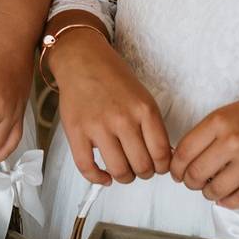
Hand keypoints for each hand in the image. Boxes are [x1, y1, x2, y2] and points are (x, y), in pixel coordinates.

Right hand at [50, 30, 172, 184]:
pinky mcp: (76, 132)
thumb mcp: (143, 97)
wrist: (82, 61)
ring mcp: (98, 127)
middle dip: (144, 173)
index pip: (161, 153)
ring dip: (124, 177)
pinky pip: (87, 167)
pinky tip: (104, 177)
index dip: (162, 167)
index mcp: (144, 110)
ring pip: (118, 170)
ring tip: (124, 172)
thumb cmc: (113, 78)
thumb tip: (163, 156)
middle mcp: (122, 119)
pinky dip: (97, 178)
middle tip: (141, 170)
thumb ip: (152, 125)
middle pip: (141, 166)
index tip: (159, 167)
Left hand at [170, 83, 238, 208]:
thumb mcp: (225, 114)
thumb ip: (203, 137)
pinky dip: (228, 202)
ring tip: (212, 189)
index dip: (176, 169)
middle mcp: (235, 141)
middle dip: (190, 183)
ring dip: (209, 194)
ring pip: (216, 191)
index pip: (183, 154)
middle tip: (194, 182)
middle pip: (196, 174)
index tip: (177, 174)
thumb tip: (182, 165)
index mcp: (219, 122)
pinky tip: (226, 197)